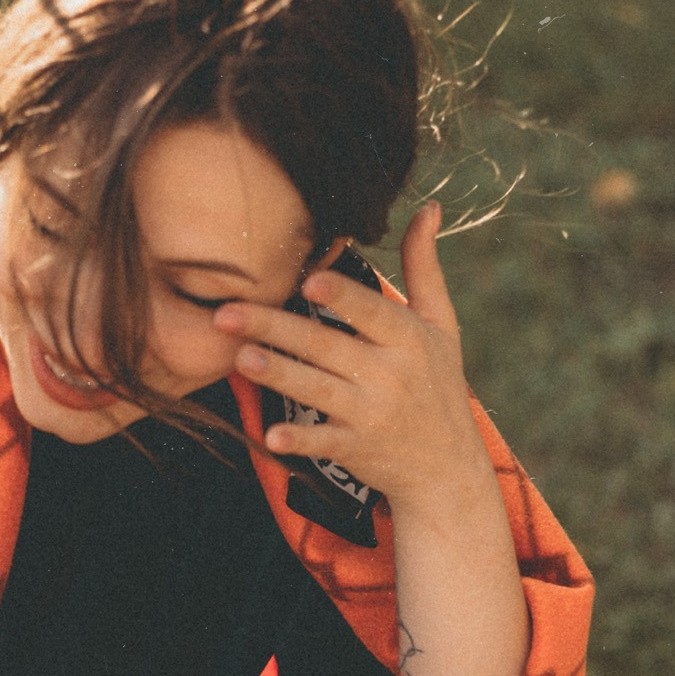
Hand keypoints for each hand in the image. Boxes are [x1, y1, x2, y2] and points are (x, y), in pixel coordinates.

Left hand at [219, 203, 489, 525]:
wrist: (448, 467)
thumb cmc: (438, 384)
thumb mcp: (443, 325)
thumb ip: (424, 268)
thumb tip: (429, 208)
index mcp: (409, 338)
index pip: (372, 312)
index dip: (342, 297)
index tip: (309, 280)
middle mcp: (391, 375)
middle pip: (326, 346)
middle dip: (275, 328)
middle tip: (226, 312)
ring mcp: (372, 415)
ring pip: (317, 390)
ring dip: (277, 373)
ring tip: (239, 357)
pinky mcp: (356, 450)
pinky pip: (324, 443)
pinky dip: (299, 441)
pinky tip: (270, 436)